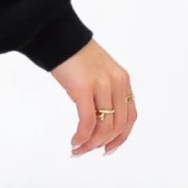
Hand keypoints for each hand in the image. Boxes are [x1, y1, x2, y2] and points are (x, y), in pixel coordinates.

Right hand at [50, 37, 136, 156]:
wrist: (58, 37)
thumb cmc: (73, 56)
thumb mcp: (97, 73)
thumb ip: (103, 92)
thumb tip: (97, 119)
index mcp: (123, 80)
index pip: (130, 117)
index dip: (121, 137)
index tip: (108, 149)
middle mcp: (117, 83)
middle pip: (117, 125)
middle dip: (101, 144)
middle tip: (85, 151)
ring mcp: (102, 86)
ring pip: (103, 127)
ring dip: (90, 143)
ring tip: (77, 149)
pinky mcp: (84, 88)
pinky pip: (88, 121)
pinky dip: (82, 136)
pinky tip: (74, 141)